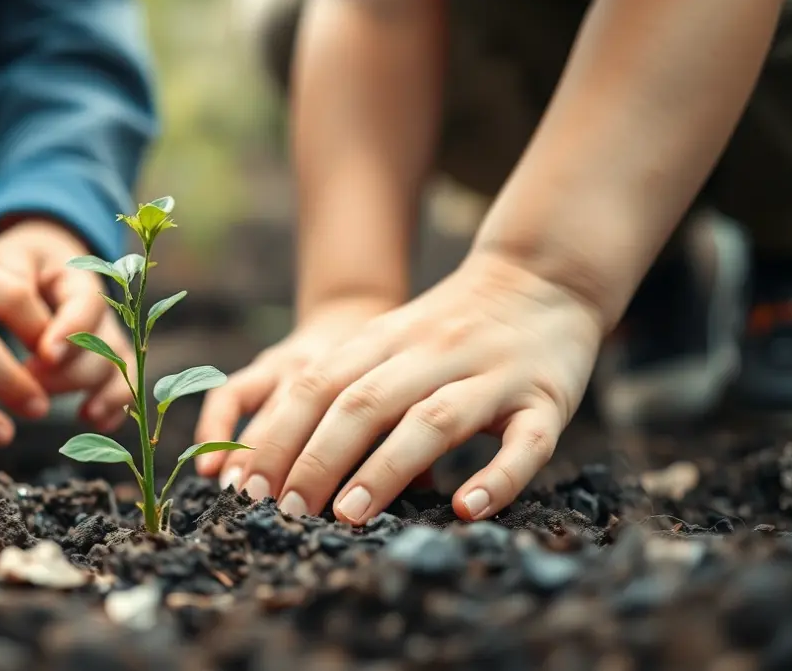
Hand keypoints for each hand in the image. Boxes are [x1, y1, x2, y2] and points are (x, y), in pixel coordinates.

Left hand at [0, 218, 134, 431]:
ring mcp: (109, 339)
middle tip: (27, 381)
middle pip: (102, 347)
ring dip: (95, 394)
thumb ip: (15, 280)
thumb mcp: (12, 257)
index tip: (45, 355)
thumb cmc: (20, 262)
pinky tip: (92, 419)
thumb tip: (21, 314)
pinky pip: (123, 388)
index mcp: (80, 278)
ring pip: (117, 371)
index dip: (71, 332)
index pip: (87, 305)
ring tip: (67, 412)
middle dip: (68, 371)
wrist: (39, 262)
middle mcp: (103, 311)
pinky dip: (114, 407)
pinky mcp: (108, 363)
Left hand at [210, 251, 604, 523]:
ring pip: (433, 421)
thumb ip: (343, 383)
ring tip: (347, 516)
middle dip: (315, 459)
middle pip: (363, 404)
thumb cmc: (451, 325)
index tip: (245, 488)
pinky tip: (468, 508)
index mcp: (386, 339)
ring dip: (385, 469)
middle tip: (284, 511)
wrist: (543, 276)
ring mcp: (492, 376)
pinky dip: (498, 477)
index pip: (317, 386)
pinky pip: (526, 443)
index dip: (278, 436)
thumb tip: (274, 453)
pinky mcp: (545, 400)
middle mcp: (433, 353)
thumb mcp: (389, 338)